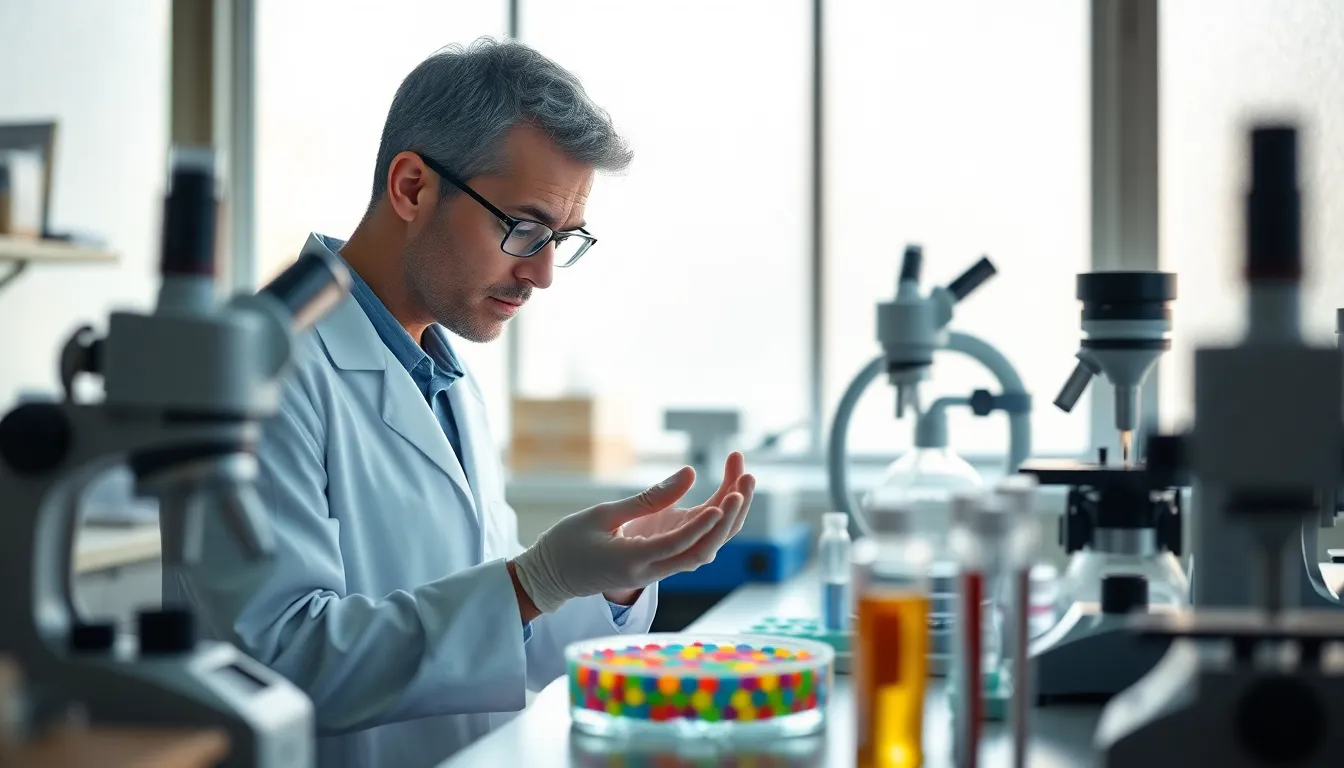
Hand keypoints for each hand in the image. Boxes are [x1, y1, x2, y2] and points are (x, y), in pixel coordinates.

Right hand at [510, 466, 736, 613]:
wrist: (552, 577)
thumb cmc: (568, 543)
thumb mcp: (602, 514)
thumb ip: (647, 499)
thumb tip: (689, 474)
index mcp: (633, 562)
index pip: (677, 545)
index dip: (703, 526)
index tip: (724, 502)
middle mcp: (652, 571)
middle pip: (702, 550)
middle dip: (729, 517)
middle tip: (746, 479)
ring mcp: (659, 569)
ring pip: (705, 548)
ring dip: (728, 516)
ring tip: (743, 476)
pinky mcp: (661, 561)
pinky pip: (695, 545)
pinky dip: (715, 521)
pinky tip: (728, 492)